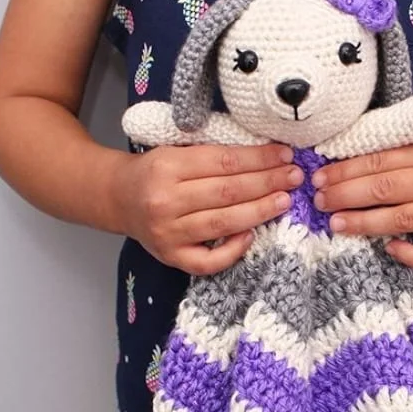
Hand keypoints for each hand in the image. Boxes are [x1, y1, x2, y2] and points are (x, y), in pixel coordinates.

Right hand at [110, 143, 302, 274]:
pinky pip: (207, 261)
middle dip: (267, 182)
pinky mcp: (170, 257)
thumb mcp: (175, 151)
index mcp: (167, 166)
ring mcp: (167, 233)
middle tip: (294, 177)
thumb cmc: (154, 172)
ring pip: (223, 223)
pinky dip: (232, 250)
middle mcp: (165, 201)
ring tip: (284, 200)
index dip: (259, 158)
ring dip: (260, 211)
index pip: (224, 162)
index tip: (284, 154)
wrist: (117, 198)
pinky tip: (250, 235)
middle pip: (228, 192)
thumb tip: (265, 156)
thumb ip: (212, 155)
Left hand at [309, 128, 412, 268]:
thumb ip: (405, 147)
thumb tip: (350, 157)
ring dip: (364, 223)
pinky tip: (388, 248)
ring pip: (403, 219)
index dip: (347, 170)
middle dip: (346, 196)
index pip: (383, 161)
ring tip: (336, 224)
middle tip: (319, 201)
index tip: (321, 178)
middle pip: (387, 189)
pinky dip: (410, 254)